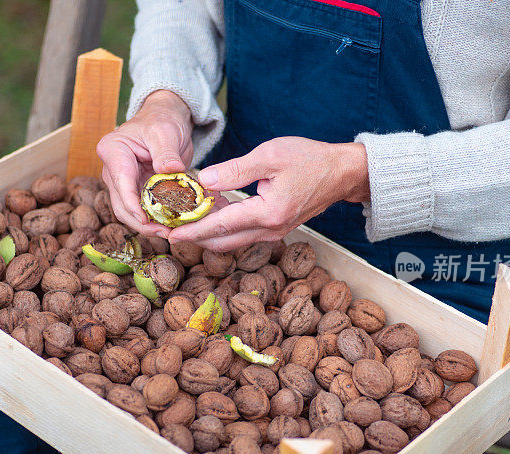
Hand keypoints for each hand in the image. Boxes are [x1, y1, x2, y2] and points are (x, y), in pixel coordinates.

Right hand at [96, 90, 195, 236]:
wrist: (166, 119)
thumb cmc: (162, 120)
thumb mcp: (165, 132)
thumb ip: (166, 152)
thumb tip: (171, 169)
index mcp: (113, 151)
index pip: (120, 183)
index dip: (132, 205)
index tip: (147, 219)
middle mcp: (113, 170)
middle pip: (121, 204)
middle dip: (141, 222)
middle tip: (165, 233)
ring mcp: (123, 183)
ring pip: (130, 212)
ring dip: (148, 225)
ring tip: (170, 232)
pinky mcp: (136, 191)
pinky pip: (143, 210)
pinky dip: (155, 219)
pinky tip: (170, 226)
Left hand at [168, 137, 369, 250]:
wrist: (342, 173)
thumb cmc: (310, 159)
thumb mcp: (270, 155)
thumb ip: (235, 170)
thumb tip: (204, 181)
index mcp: (269, 213)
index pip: (221, 225)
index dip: (193, 230)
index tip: (169, 233)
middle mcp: (271, 230)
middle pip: (222, 241)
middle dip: (194, 237)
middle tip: (168, 230)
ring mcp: (274, 233)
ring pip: (232, 240)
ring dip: (207, 233)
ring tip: (183, 221)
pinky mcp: (275, 229)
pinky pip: (243, 234)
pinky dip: (223, 227)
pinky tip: (211, 212)